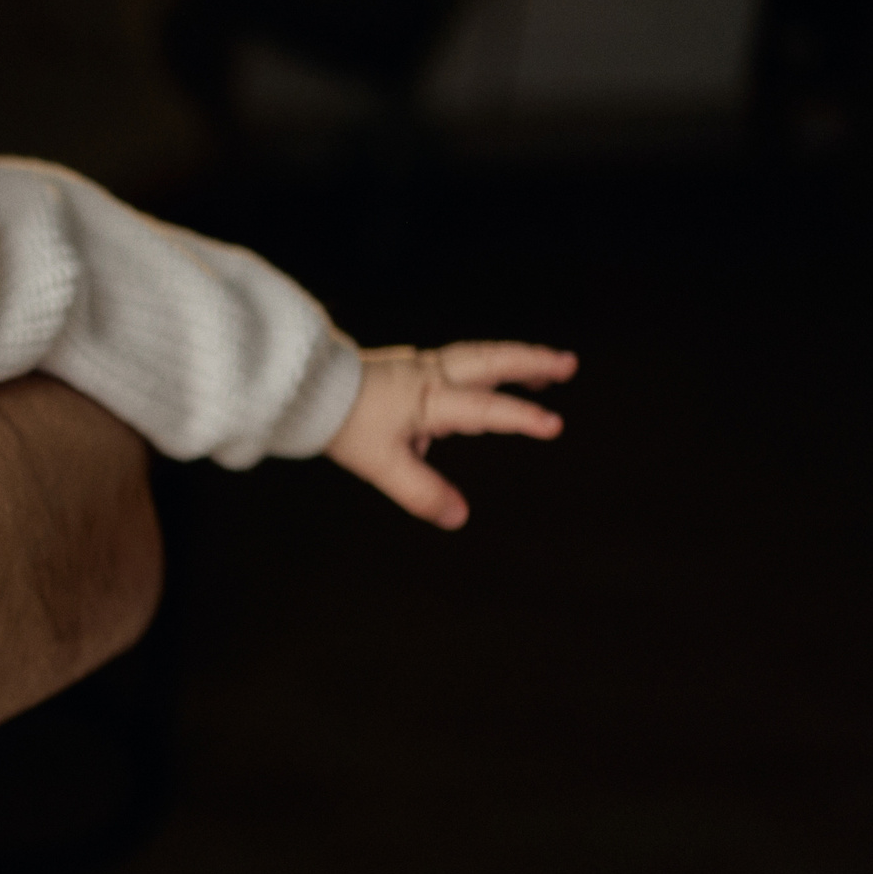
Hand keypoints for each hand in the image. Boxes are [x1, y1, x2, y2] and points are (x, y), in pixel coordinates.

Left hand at [327, 341, 576, 528]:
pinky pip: (459, 361)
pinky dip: (486, 364)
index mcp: (428, 398)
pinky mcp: (409, 367)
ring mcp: (420, 366)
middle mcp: (430, 376)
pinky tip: (488, 379)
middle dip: (531, 361)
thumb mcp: (381, 464)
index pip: (484, 408)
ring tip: (546, 368)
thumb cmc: (342, 423)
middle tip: (568, 364)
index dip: (520, 416)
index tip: (554, 424)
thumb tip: (459, 517)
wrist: (304, 389)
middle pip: (489, 361)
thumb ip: (421, 491)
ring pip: (477, 356)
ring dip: (513, 359)